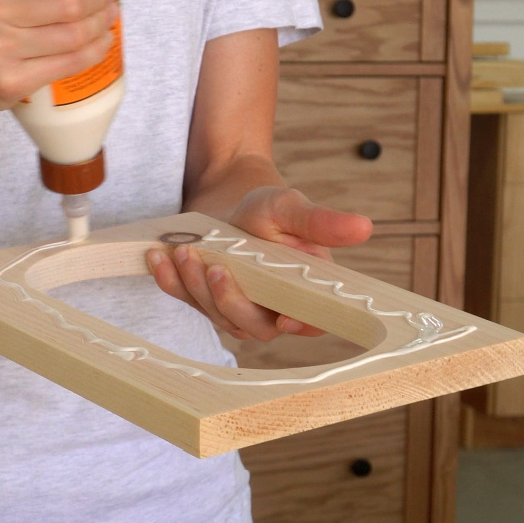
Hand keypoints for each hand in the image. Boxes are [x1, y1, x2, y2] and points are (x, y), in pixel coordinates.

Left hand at [147, 187, 373, 340]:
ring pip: (214, 315)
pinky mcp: (200, 298)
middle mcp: (267, 306)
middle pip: (252, 325)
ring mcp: (231, 306)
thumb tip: (364, 227)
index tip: (285, 316)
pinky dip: (168, 280)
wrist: (226, 196)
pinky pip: (183, 298)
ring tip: (185, 250)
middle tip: (214, 267)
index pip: (310, 322)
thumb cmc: (265, 206)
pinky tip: (159, 256)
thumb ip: (320, 222)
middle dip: (229, 300)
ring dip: (195, 286)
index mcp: (300, 290)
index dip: (300, 326)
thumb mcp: (291, 208)